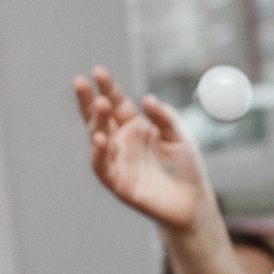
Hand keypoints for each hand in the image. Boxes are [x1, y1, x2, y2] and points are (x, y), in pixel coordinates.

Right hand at [72, 67, 209, 231]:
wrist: (192, 202)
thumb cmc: (186, 167)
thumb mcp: (180, 136)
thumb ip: (164, 118)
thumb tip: (148, 99)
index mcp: (134, 125)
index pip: (117, 102)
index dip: (107, 87)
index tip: (98, 71)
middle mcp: (121, 140)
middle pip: (100, 116)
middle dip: (88, 99)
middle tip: (81, 82)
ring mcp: (116, 160)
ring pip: (98, 137)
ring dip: (96, 121)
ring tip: (100, 104)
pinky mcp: (116, 181)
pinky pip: (102, 165)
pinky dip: (99, 153)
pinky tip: (100, 139)